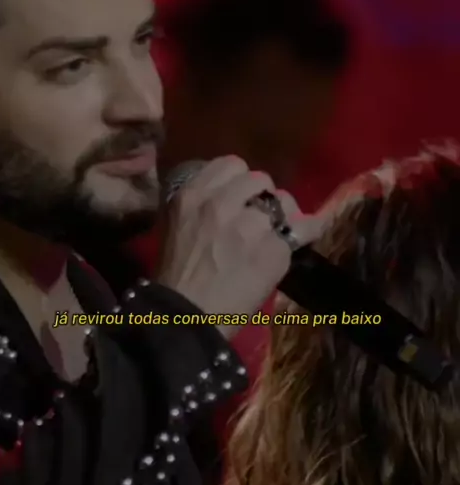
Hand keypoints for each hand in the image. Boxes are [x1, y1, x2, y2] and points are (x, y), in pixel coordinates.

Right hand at [157, 156, 321, 338]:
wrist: (186, 319)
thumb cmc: (176, 278)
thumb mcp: (177, 226)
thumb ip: (201, 204)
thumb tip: (229, 194)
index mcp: (194, 194)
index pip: (232, 164)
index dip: (240, 181)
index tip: (241, 197)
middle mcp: (223, 203)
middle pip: (261, 180)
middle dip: (263, 197)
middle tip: (259, 219)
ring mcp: (251, 226)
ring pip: (284, 203)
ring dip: (282, 217)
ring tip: (276, 235)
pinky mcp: (275, 250)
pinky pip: (304, 230)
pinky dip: (307, 234)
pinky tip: (305, 240)